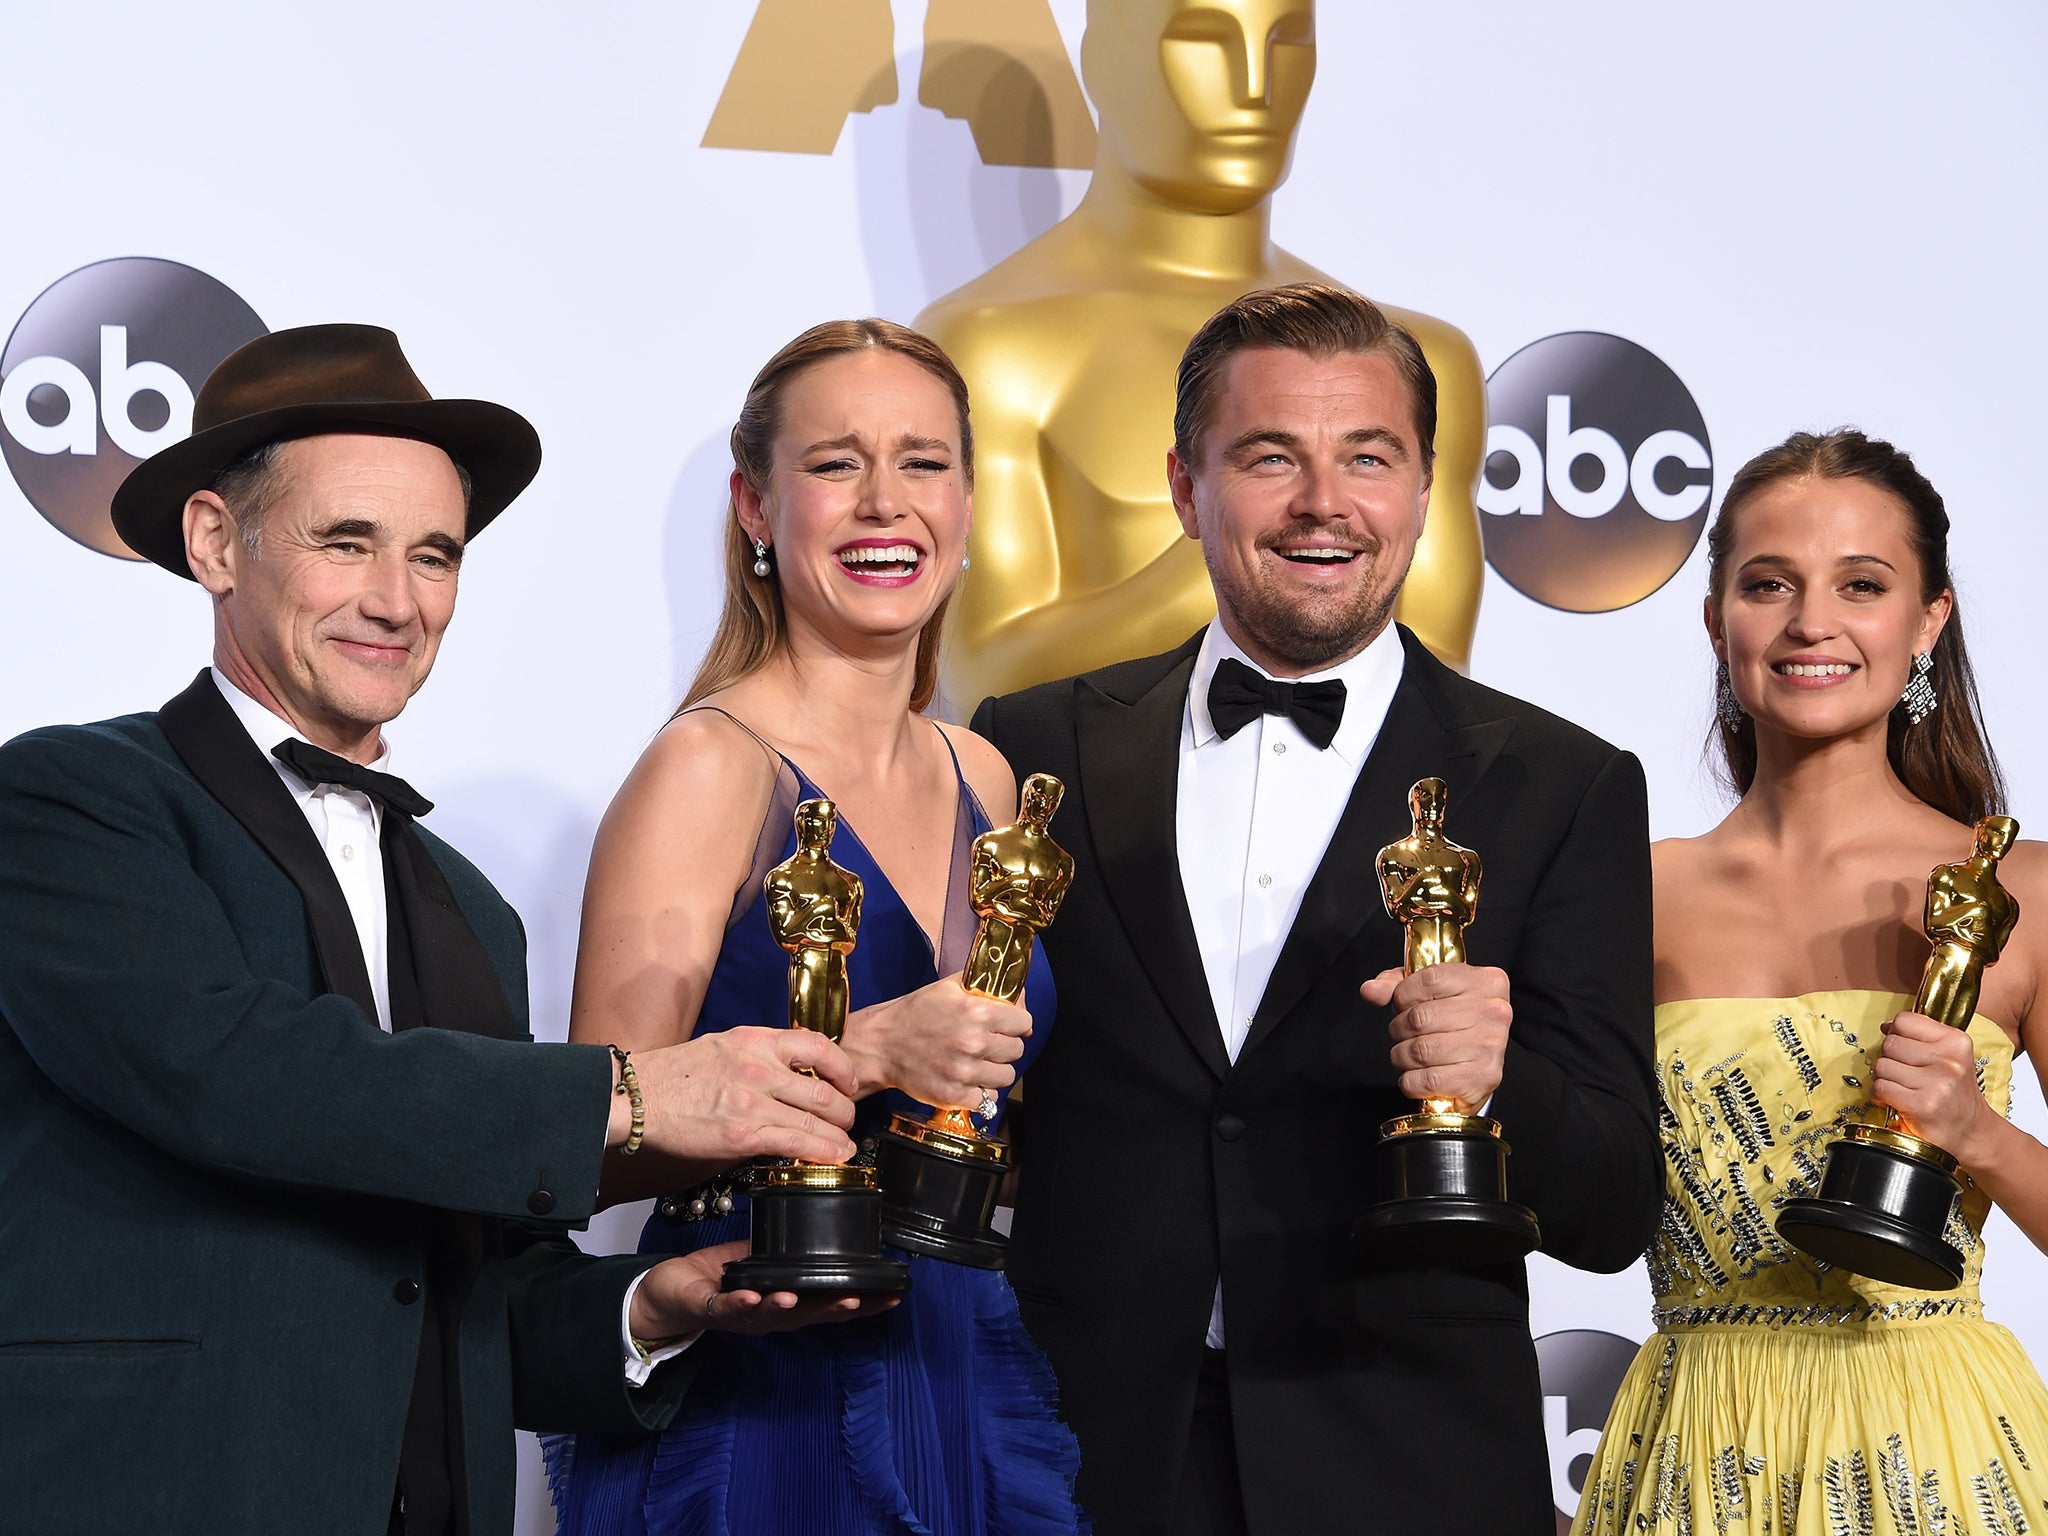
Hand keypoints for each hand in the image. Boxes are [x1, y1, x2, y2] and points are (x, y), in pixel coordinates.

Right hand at [610, 1026, 859, 1165]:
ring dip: (838, 1134)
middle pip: (824, 1088)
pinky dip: (821, 1151)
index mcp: (756, 1040)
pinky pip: (795, 1143)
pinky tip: (833, 1156)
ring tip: (845, 1143)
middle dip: (845, 1108)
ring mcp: (752, 1101)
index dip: (843, 1067)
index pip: (819, 1045)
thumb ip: (758, 1055)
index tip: (848, 1082)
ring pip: (815, 1118)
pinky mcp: (742, 1134)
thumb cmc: (674, 1074)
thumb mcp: (722, 1046)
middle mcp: (759, 1066)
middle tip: (847, 1119)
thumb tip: (789, 1073)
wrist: (637, 1098)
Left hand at [631, 1241, 898, 1338]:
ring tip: (804, 1296)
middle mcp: (769, 1316)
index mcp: (785, 1301)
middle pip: (809, 1316)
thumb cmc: (715, 1278)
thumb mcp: (759, 1259)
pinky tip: (757, 1295)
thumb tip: (816, 1221)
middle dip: (836, 1308)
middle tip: (863, 1299)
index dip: (861, 1303)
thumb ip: (786, 1250)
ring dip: (791, 1307)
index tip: (891, 1295)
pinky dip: (744, 1303)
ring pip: (772, 1315)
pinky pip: (730, 1308)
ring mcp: (741, 1317)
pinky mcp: (710, 1310)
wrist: (666, 1295)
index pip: (828, 1303)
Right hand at [840, 974, 1029, 1110]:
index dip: (1017, 1024)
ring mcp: (964, 1072)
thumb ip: (986, 987)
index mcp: (977, 1012)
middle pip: (1017, 1051)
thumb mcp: (949, 988)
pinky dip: (979, 1092)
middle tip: (988, 1045)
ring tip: (977, 1063)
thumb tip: (1019, 996)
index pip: (1024, 1022)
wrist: (882, 1045)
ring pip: (1006, 1077)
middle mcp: (974, 1043)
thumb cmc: (915, 1014)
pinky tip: (966, 1080)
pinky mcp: (954, 1095)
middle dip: (1005, 1047)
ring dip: (994, 1071)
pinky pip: (987, 1099)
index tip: (1008, 1027)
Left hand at [1359, 962, 1511, 1109]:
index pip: (1429, 979)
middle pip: (1420, 1018)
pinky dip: (1411, 1081)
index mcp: (1485, 982)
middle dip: (1399, 1028)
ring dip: (1402, 1056)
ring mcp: (1490, 1046)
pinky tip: (1417, 1076)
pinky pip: (1428, 1080)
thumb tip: (1370, 990)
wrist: (1482, 1067)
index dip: (1403, 995)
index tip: (1402, 1005)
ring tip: (1409, 1055)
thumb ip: (1397, 985)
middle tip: (1403, 1034)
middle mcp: (1493, 1012)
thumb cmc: (1456, 1023)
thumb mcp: (1432, 992)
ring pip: (1420, 1050)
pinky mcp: (1482, 1078)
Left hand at [1873, 1011, 1996, 1158]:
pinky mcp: (1921, 1104)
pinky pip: (1880, 1087)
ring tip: (1902, 1088)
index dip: (1896, 1034)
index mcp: (1956, 1042)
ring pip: (1881, 1065)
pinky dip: (1879, 1095)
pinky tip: (1894, 1100)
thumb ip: (1922, 1037)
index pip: (1905, 1020)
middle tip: (1904, 1074)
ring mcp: (1936, 1083)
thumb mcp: (1950, 1057)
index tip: (1902, 1047)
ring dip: (1884, 1078)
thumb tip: (1887, 1026)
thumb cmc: (1954, 1094)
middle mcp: (1949, 1060)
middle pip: (1890, 1043)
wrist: (1972, 1132)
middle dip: (1890, 1059)